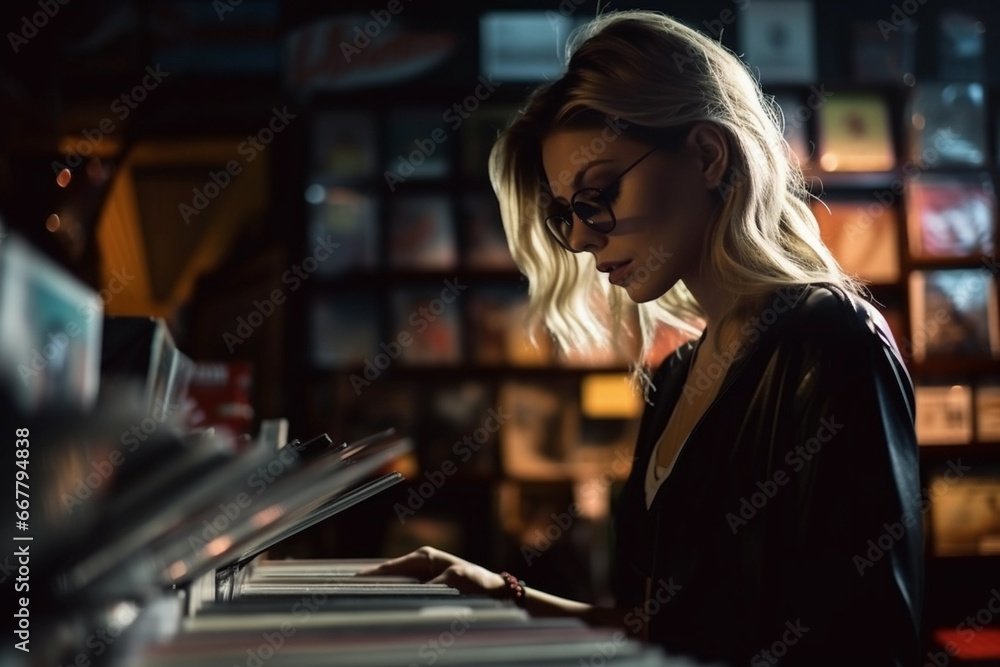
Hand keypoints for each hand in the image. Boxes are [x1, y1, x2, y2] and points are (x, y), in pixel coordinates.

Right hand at [357, 546, 505, 596]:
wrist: (495, 592)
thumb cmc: (477, 582)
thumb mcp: (453, 581)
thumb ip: (429, 587)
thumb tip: (407, 596)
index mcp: (424, 557)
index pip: (388, 568)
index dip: (369, 577)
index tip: (350, 585)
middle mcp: (421, 565)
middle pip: (388, 578)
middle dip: (373, 589)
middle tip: (352, 600)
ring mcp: (423, 578)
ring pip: (395, 589)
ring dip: (385, 598)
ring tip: (365, 608)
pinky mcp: (428, 590)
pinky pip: (406, 597)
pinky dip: (397, 604)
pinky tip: (388, 613)